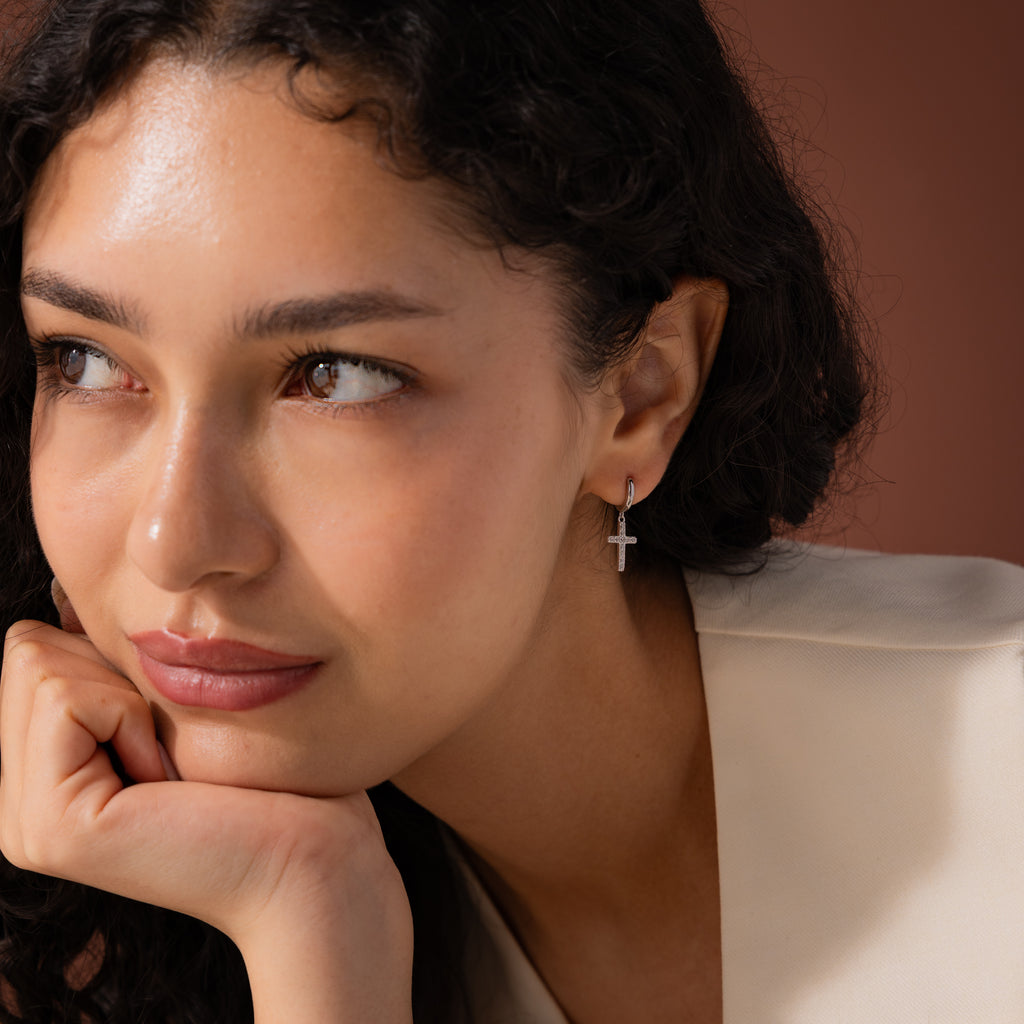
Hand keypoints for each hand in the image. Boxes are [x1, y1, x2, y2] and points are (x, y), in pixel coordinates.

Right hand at [0, 621, 413, 1021]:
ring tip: (172, 766)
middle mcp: (23, 807)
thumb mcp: (174, 704)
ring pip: (39, 659)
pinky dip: (131, 712)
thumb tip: (66, 592)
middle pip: (27, 647)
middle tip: (170, 747)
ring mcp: (29, 824)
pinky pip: (66, 695)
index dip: (111, 659)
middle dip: (114, 672)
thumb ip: (109, 665)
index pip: (31, 647)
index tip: (167, 727)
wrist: (313, 860)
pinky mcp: (54, 825)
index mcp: (48, 778)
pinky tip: (168, 777)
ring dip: (128, 693)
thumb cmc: (269, 775)